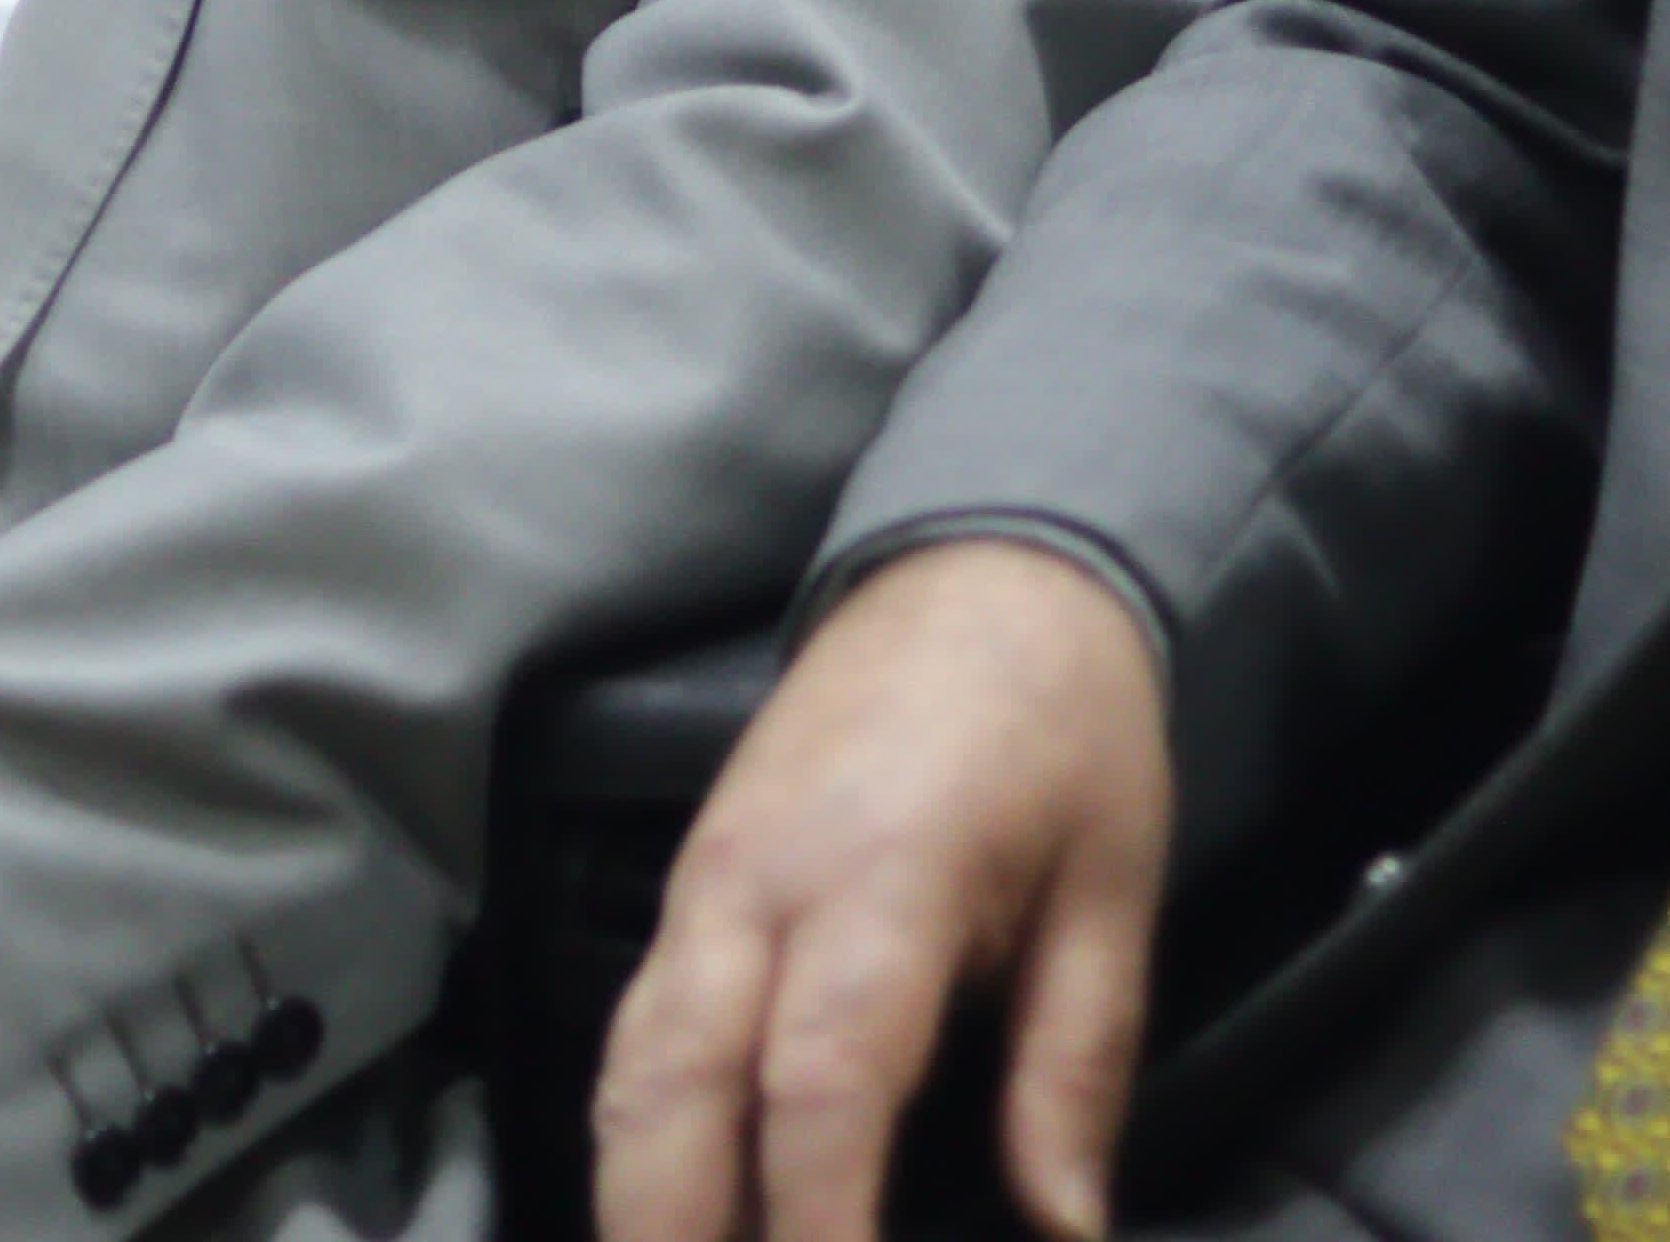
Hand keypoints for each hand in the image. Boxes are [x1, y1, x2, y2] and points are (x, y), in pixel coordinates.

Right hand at [590, 541, 1169, 1241]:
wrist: (978, 567)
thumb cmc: (1063, 725)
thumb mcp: (1114, 889)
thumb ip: (1077, 1066)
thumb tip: (1063, 1226)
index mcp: (884, 879)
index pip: (821, 1083)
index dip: (816, 1226)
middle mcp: (762, 881)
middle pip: (674, 1082)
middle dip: (668, 1228)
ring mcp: (708, 874)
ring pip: (630, 1058)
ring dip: (632, 1193)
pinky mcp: (693, 874)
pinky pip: (639, 1020)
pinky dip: (634, 1127)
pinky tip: (655, 1208)